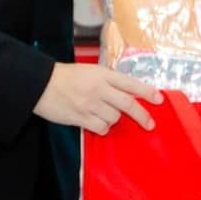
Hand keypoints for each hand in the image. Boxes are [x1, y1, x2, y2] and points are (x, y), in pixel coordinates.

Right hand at [35, 61, 161, 133]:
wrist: (41, 84)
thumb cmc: (65, 77)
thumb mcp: (90, 71)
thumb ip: (108, 81)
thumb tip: (128, 94)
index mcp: (102, 74)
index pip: (131, 83)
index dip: (147, 92)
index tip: (159, 99)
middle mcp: (99, 89)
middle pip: (128, 104)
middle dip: (142, 115)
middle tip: (150, 124)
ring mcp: (90, 104)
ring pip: (114, 118)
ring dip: (113, 119)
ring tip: (102, 113)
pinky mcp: (81, 117)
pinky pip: (101, 128)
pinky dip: (102, 128)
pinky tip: (95, 122)